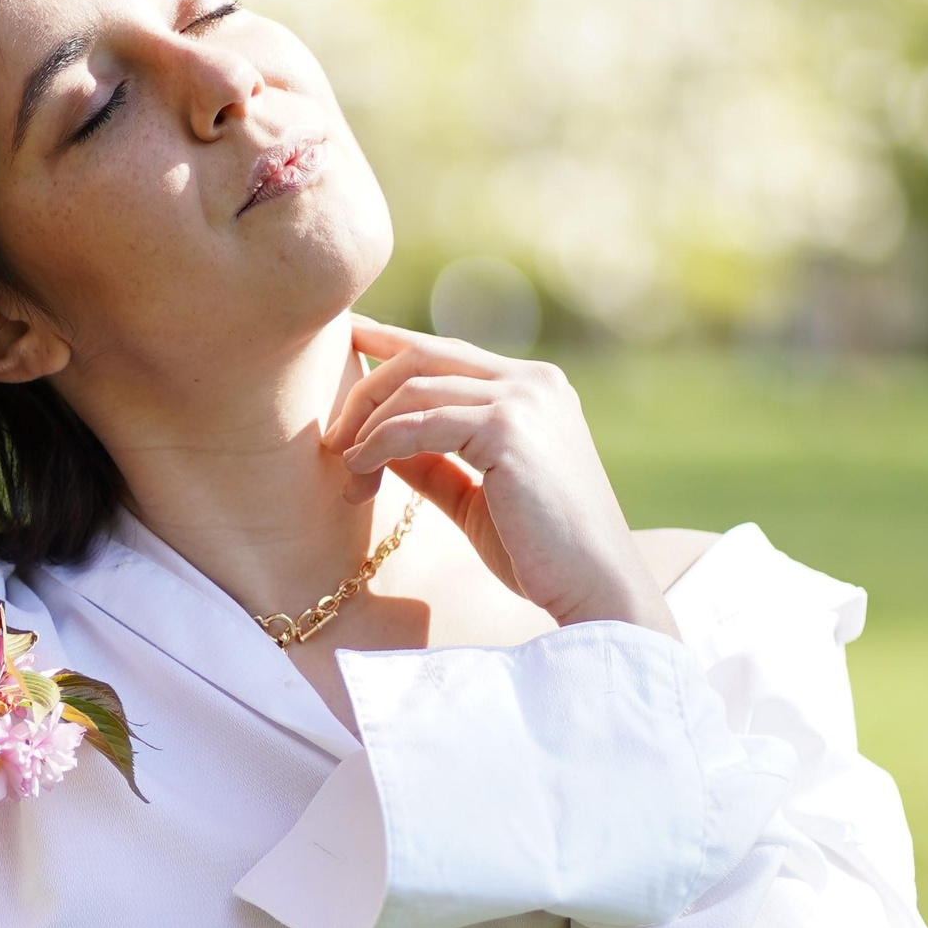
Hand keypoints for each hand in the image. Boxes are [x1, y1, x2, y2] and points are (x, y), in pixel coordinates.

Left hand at [322, 316, 677, 637]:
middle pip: (422, 358)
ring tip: (347, 471)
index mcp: (533, 388)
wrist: (594, 589)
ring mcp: (524, 398)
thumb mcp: (474, 496)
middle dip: (366, 392)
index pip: (447, 352)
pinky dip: (381, 443)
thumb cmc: (537, 552)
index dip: (390, 340)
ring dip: (367, 428)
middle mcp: (532, 381)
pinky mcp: (509, 428)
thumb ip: (432, 460)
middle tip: (332, 439)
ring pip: (414, 386)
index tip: (345, 338)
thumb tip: (374, 441)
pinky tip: (362, 468)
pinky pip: (420, 422)